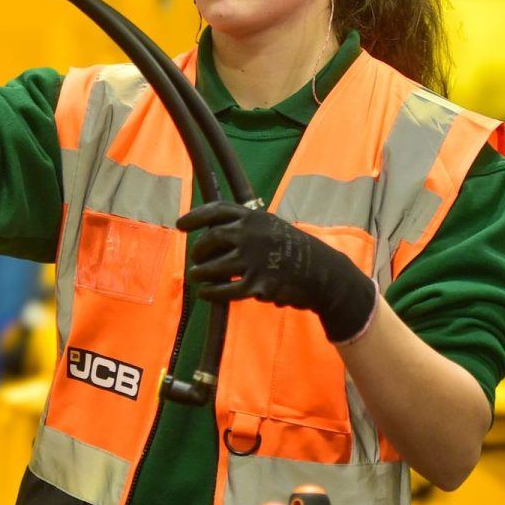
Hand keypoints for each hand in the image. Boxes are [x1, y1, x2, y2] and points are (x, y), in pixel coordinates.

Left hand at [178, 200, 377, 343]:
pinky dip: (211, 292)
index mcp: (254, 217)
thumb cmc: (295, 250)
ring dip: (199, 273)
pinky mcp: (258, 284)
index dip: (195, 217)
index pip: (216, 210)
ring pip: (213, 267)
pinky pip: (225, 289)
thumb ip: (247, 227)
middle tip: (195, 258)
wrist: (323, 274)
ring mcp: (253, 259)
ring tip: (196, 276)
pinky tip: (206, 293)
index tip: (180, 225)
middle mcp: (251, 234)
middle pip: (211, 240)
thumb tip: (215, 235)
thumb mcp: (272, 227)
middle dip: (199, 250)